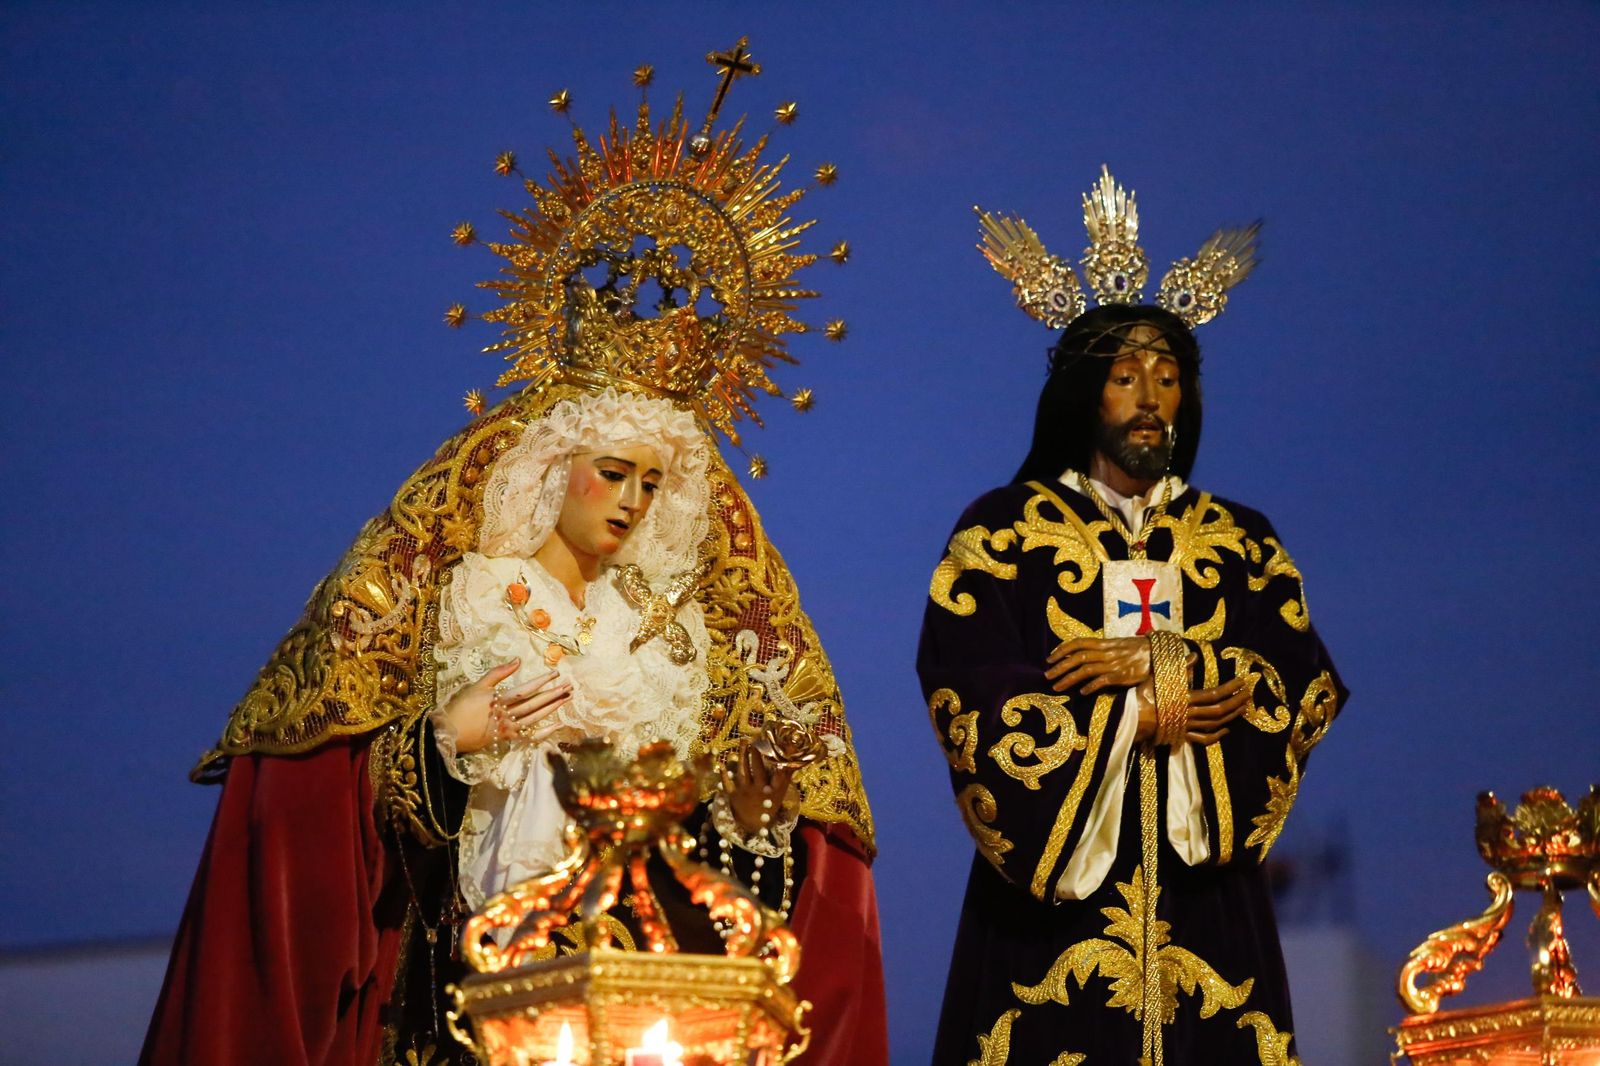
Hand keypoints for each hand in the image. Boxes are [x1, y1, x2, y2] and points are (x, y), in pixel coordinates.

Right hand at [441, 658, 570, 754]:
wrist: (449, 733)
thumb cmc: (461, 707)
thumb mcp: (477, 686)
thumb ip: (498, 673)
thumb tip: (518, 660)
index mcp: (499, 700)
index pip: (526, 690)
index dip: (542, 681)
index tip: (556, 673)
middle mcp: (506, 715)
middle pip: (535, 704)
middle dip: (553, 694)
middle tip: (570, 686)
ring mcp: (508, 729)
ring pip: (535, 718)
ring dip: (552, 708)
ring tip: (567, 699)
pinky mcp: (507, 739)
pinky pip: (529, 736)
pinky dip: (544, 732)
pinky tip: (557, 725)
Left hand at [720, 740, 796, 835]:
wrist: (755, 825)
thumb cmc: (769, 805)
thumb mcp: (780, 792)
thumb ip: (785, 777)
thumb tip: (793, 760)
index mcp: (766, 788)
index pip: (765, 768)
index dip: (763, 755)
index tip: (762, 743)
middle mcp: (754, 788)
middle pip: (752, 767)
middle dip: (751, 752)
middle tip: (749, 739)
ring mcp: (743, 792)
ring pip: (741, 772)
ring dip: (740, 757)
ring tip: (742, 743)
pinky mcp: (732, 796)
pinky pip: (727, 784)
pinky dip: (724, 775)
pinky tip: (722, 765)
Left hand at [1045, 636, 1152, 693]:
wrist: (1159, 653)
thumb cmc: (1138, 649)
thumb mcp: (1118, 644)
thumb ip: (1102, 648)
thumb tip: (1085, 653)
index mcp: (1104, 643)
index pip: (1078, 643)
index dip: (1062, 650)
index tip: (1050, 658)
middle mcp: (1106, 652)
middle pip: (1077, 658)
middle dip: (1059, 667)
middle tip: (1046, 675)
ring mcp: (1113, 664)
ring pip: (1085, 670)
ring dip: (1068, 679)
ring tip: (1056, 686)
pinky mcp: (1121, 676)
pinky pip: (1102, 681)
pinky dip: (1090, 687)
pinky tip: (1081, 693)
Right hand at [1132, 674, 1250, 746]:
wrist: (1128, 720)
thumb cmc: (1141, 696)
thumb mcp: (1158, 678)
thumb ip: (1179, 669)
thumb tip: (1194, 655)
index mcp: (1184, 698)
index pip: (1214, 694)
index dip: (1230, 688)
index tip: (1242, 681)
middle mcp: (1189, 714)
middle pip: (1219, 710)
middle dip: (1236, 702)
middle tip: (1249, 694)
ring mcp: (1187, 727)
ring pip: (1215, 724)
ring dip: (1231, 716)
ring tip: (1243, 708)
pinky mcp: (1182, 737)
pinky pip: (1204, 739)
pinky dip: (1217, 736)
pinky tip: (1226, 730)